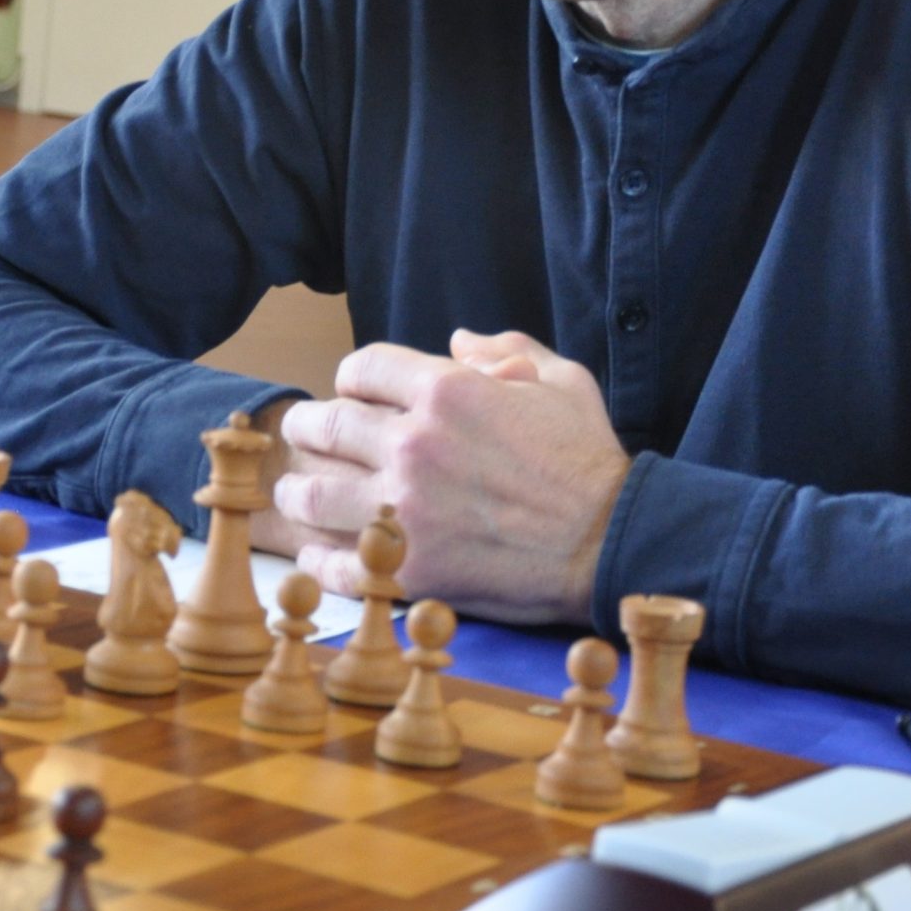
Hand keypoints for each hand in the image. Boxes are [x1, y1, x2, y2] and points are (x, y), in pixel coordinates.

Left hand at [266, 331, 631, 625]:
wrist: (612, 543)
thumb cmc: (588, 461)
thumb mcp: (561, 382)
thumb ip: (507, 349)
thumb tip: (458, 340)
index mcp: (447, 393)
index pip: (362, 368)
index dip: (352, 378)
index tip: (353, 393)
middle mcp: (414, 446)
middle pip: (323, 426)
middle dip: (306, 427)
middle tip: (303, 434)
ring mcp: (406, 511)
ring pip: (312, 494)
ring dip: (299, 490)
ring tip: (298, 493)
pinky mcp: (411, 570)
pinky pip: (337, 564)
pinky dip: (318, 560)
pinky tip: (317, 554)